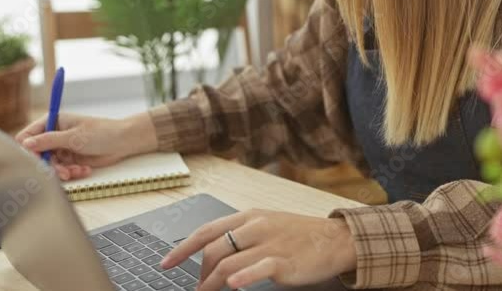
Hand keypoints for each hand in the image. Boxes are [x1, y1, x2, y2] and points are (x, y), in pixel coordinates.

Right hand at [15, 112, 157, 180]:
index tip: (35, 159)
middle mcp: (54, 135)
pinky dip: (72, 172)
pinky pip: (63, 170)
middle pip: (37, 154)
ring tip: (75, 171)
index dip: (28, 149)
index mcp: (53, 122)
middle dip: (49, 165)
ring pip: (50, 165)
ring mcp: (62, 148)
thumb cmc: (101, 132)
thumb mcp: (74, 137)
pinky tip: (84, 170)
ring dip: (62, 171)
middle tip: (61, 172)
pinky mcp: (71, 159)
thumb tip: (26, 143)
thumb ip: (49, 141)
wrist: (123, 142)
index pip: (28, 135)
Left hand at [160, 210, 357, 290]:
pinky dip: (240, 277)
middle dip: (199, 273)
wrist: (335, 239)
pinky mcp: (283, 260)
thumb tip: (214, 255)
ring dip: (211, 283)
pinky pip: (257, 268)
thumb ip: (242, 236)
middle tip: (198, 287)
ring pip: (228, 262)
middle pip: (214, 249)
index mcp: (250, 216)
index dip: (183, 248)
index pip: (207, 230)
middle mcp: (257, 226)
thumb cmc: (300, 235)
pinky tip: (231, 285)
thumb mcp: (268, 225)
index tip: (166, 262)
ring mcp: (270, 243)